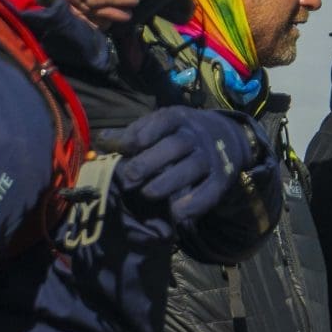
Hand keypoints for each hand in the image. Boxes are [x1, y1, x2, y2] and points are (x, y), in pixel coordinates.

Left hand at [102, 107, 280, 263]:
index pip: (164, 121)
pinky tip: (176, 213)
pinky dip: (195, 203)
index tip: (128, 147)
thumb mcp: (161, 125)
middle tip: (129, 178)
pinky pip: (210, 191)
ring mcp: (211, 157)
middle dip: (151, 162)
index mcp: (179, 118)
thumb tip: (101, 140)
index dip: (145, 133)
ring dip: (168, 182)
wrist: (230, 136)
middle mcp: (197, 136)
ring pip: (192, 167)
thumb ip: (133, 133)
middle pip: (176, 146)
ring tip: (148, 194)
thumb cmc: (182, 132)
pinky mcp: (222, 179)